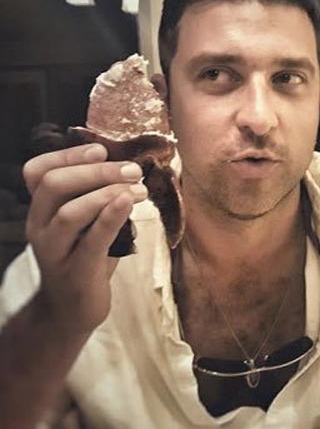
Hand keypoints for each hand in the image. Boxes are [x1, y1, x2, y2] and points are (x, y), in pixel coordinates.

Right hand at [23, 143, 147, 333]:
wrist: (72, 310)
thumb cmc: (86, 258)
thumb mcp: (87, 223)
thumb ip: (97, 197)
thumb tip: (130, 168)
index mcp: (41, 210)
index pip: (38, 172)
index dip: (68, 155)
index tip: (101, 149)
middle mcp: (39, 227)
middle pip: (54, 185)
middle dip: (96, 171)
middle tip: (133, 169)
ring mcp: (54, 251)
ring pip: (70, 211)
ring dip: (108, 192)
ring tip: (141, 187)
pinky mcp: (76, 272)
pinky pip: (92, 240)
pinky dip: (111, 216)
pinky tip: (129, 201)